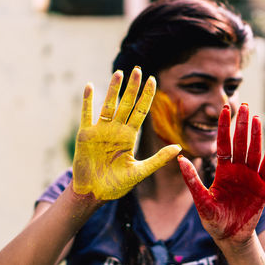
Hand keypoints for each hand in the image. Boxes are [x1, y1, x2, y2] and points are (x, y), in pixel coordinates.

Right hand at [73, 67, 180, 199]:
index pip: (140, 111)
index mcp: (129, 136)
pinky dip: (88, 101)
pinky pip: (87, 114)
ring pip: (108, 105)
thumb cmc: (116, 184)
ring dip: (113, 90)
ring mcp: (100, 131)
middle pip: (126, 104)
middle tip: (138, 70)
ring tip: (119, 73)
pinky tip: (90, 86)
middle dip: (132, 88)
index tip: (153, 80)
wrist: (94, 194)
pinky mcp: (85, 135)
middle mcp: (116, 130)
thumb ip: (158, 160)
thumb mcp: (140, 172)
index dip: (146, 96)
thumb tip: (179, 148)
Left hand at [178, 104, 264, 243]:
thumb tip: (179, 159)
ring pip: (254, 151)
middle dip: (241, 124)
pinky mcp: (262, 187)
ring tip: (255, 118)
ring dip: (255, 135)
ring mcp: (251, 177)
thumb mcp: (200, 199)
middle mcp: (237, 170)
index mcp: (223, 170)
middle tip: (243, 105)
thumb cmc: (213, 219)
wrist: (230, 236)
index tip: (223, 109)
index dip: (223, 127)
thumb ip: (191, 179)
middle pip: (240, 143)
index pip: (223, 143)